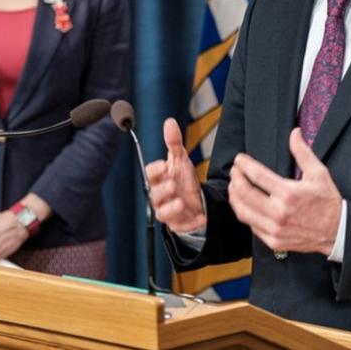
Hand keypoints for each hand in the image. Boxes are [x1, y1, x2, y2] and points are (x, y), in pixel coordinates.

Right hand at [145, 117, 205, 232]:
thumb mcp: (180, 159)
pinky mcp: (178, 224)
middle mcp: (160, 196)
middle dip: (163, 190)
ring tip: (181, 202)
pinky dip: (190, 224)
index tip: (164, 165)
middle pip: (154, 194)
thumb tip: (169, 122)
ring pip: (162, 213)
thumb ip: (174, 142)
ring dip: (171, 208)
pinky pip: (180, 227)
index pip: (150, 174)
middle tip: (173, 184)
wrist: (196, 199)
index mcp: (158, 179)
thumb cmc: (184, 179)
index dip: (155, 170)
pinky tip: (201, 218)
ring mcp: (168, 211)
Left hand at [228, 127, 341, 255]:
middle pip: (245, 194)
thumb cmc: (328, 202)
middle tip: (235, 171)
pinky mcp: (274, 241)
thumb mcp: (318, 173)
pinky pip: (252, 226)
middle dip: (236, 179)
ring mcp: (275, 229)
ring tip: (235, 187)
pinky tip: (245, 205)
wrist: (338, 231)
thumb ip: (302, 152)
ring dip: (235, 197)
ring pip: (243, 212)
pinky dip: (245, 214)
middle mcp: (279, 212)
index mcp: (288, 194)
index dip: (244, 165)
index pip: (257, 175)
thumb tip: (294, 133)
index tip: (240, 160)